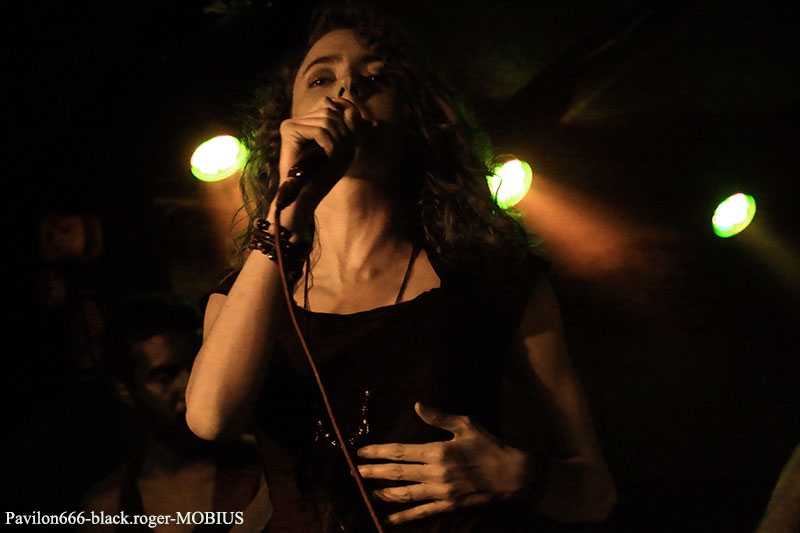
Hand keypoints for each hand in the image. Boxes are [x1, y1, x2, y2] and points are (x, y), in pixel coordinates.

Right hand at [278, 96, 362, 202]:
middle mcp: (298, 120)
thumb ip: (350, 128)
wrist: (304, 196)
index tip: (345, 145)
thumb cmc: (323, 176)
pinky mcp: (289, 131)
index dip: (344, 123)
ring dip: (338, 139)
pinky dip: (330, 144)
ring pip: (327, 119)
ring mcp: (291, 124)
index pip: (332, 106)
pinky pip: (319, 130)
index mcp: (309, 122)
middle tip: (341, 153)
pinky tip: (328, 156)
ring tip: (334, 156)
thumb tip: (351, 110)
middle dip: (343, 132)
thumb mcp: (344, 149)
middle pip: (330, 111)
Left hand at [356, 402, 529, 524]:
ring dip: (384, 493)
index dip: (378, 452)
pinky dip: (403, 516)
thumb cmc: (489, 447)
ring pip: (405, 494)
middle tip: (355, 472)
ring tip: (368, 490)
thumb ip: (438, 417)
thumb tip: (417, 405)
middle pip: (397, 473)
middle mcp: (435, 473)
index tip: (362, 452)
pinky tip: (388, 518)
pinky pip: (421, 513)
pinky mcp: (448, 506)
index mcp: (437, 451)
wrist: (513, 475)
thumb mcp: (466, 425)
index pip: (400, 452)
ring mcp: (441, 492)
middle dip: (374, 472)